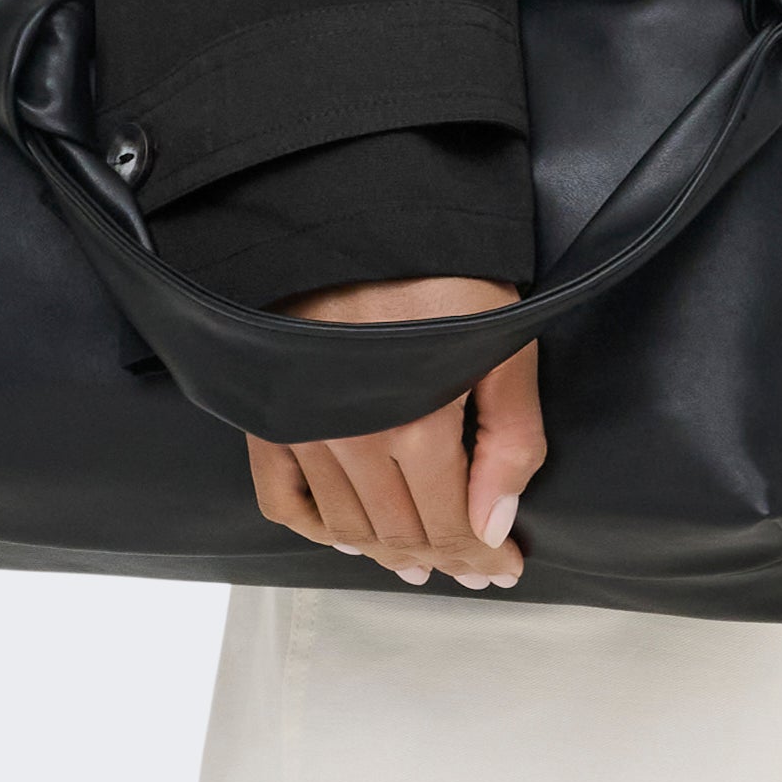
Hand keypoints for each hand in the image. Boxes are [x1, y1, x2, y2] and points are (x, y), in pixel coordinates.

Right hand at [245, 275, 544, 591]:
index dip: (480, 557)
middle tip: (472, 571)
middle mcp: (352, 442)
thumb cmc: (439, 268)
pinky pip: (281, 497)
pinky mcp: (271, 415)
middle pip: (400, 534)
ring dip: (383, 552)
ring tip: (416, 563)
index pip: (450, 526)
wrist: (354, 211)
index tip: (505, 570)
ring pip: (346, 526)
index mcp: (415, 427)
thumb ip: (510, 437)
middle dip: (442, 559)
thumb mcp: (501, 338)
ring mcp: (305, 432)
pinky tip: (340, 537)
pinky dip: (312, 527)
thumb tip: (496, 525)